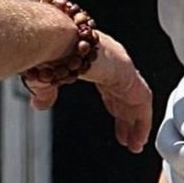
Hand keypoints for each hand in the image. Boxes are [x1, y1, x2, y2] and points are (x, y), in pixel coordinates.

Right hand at [23, 32, 151, 153]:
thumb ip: (46, 92)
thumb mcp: (46, 77)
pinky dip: (143, 121)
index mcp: (92, 58)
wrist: (56, 37)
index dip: (113, 104)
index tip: (114, 119)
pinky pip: (143, 101)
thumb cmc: (47, 50)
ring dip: (137, 123)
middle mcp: (110, 60)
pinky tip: (139, 137)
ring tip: (135, 144)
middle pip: (123, 94)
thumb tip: (40, 104)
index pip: (109, 85)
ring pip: (136, 98)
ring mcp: (121, 65)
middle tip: (127, 137)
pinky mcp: (128, 73)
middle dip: (125, 117)